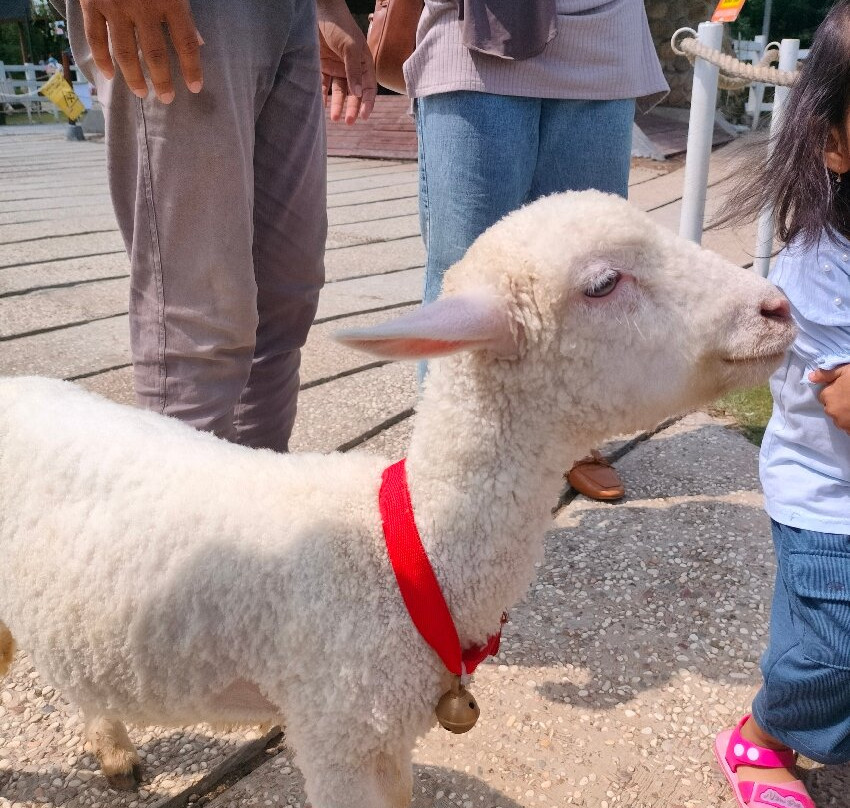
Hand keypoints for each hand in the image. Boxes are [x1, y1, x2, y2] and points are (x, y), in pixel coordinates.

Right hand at [80, 0, 203, 103]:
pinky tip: (109, 75)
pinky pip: (95, 37)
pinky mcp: (91, 2)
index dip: (192, 68)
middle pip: (155, 54)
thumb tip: (197, 42)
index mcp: (169, 0)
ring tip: (142, 93)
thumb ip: (184, 11)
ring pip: (125, 52)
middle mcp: (143, 7)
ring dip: (134, 76)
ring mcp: (115, 6)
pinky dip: (102, 58)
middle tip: (167, 98)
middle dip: (162, 80)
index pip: (185, 43)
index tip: (195, 87)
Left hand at [317, 1, 375, 123]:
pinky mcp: (322, 67)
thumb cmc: (339, 25)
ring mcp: (337, 68)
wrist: (318, 11)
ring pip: (339, 92)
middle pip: (354, 93)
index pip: (369, 87)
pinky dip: (322, 96)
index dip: (368, 102)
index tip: (364, 116)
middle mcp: (351, 68)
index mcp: (364, 63)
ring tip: (334, 118)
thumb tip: (359, 93)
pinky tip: (322, 107)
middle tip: (348, 122)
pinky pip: (323, 85)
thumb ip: (354, 70)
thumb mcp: (350, 47)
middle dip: (352, 108)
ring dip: (338, 105)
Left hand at [809, 364, 849, 433]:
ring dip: (845, 414)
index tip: (845, 390)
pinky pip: (847, 428)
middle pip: (831, 408)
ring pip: (839, 419)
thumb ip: (827, 374)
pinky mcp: (849, 430)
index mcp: (827, 395)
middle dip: (839, 404)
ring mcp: (841, 422)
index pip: (824, 396)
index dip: (835, 392)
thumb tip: (810, 377)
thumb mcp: (845, 371)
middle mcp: (831, 410)